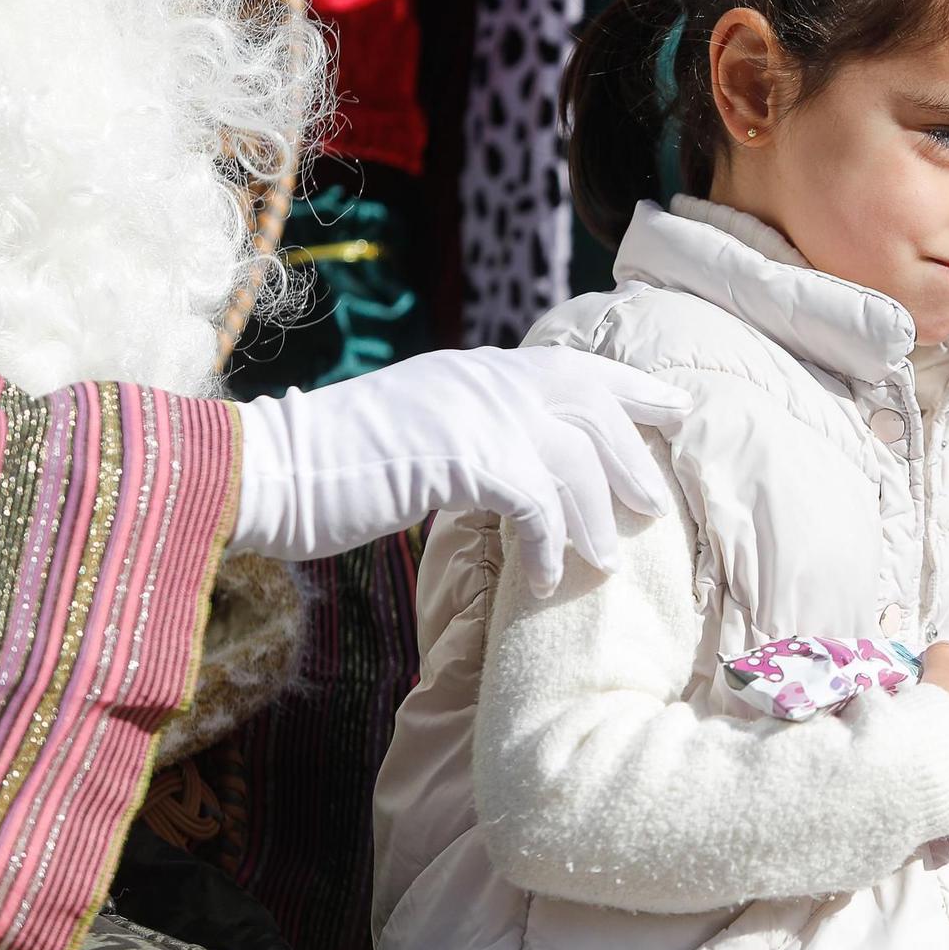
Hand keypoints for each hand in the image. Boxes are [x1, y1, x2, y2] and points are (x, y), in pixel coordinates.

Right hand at [230, 345, 690, 595]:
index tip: (677, 410)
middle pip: (592, 409)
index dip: (633, 389)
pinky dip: (546, 546)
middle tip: (656, 507)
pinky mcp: (461, 456)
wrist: (270, 471)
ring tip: (603, 564)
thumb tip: (525, 468)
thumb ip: (475, 433)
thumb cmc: (338, 465)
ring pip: (574, 460)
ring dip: (595, 519)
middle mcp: (486, 380)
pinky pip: (534, 504)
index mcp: (480, 371)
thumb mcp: (421, 430)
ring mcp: (475, 413)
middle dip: (631, 460)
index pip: (577, 368)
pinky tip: (540, 581)